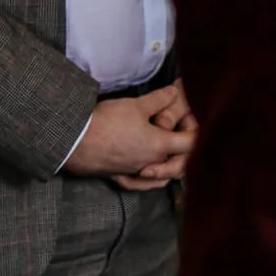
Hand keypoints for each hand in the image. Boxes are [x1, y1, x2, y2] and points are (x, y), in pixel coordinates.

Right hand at [64, 83, 195, 188]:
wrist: (74, 141)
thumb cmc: (107, 122)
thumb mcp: (136, 105)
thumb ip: (159, 100)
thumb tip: (176, 92)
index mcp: (159, 146)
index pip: (190, 143)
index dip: (199, 132)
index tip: (202, 123)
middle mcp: (151, 163)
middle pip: (178, 162)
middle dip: (185, 150)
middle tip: (185, 135)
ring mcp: (134, 172)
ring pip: (161, 174)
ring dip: (169, 165)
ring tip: (172, 153)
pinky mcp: (118, 177)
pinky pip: (140, 183)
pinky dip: (149, 179)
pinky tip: (149, 173)